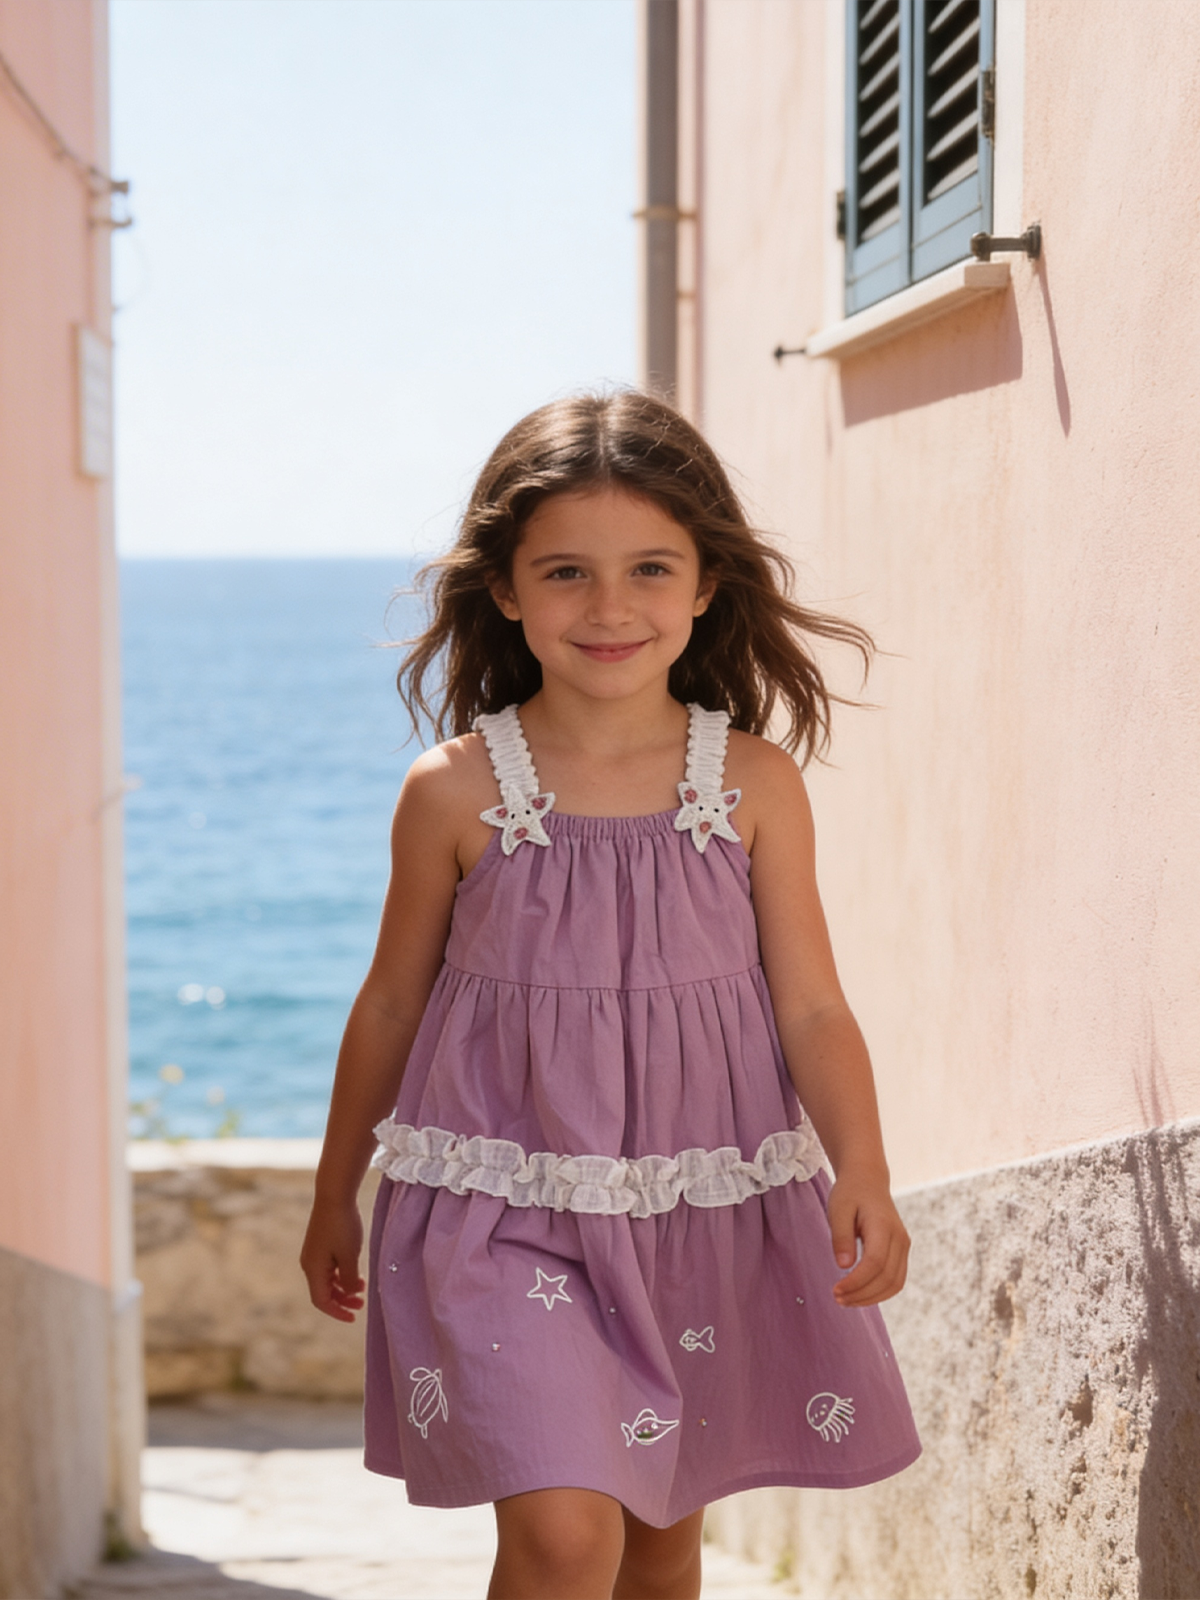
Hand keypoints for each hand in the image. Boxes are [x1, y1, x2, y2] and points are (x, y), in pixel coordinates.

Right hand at [300, 1200, 365, 1322]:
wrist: (334, 1195)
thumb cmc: (343, 1225)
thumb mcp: (350, 1255)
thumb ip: (350, 1279)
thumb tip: (351, 1293)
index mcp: (313, 1269)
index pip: (321, 1301)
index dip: (337, 1312)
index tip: (353, 1317)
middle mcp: (309, 1264)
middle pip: (324, 1292)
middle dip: (343, 1300)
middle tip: (362, 1303)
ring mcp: (314, 1254)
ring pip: (327, 1279)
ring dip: (344, 1287)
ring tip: (363, 1286)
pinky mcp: (319, 1244)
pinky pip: (329, 1267)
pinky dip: (341, 1274)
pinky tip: (356, 1272)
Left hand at [826, 1172, 909, 1307]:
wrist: (868, 1179)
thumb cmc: (850, 1193)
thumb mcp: (838, 1209)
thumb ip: (841, 1237)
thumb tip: (844, 1266)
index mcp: (883, 1225)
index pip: (875, 1263)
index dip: (856, 1282)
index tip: (836, 1290)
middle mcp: (899, 1237)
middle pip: (886, 1277)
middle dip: (862, 1294)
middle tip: (838, 1299)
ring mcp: (904, 1245)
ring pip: (895, 1283)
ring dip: (872, 1298)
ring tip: (847, 1300)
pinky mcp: (902, 1251)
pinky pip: (896, 1279)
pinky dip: (880, 1292)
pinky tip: (860, 1294)